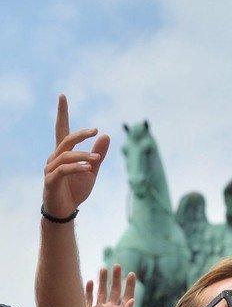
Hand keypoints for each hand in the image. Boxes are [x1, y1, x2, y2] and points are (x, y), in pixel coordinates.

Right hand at [43, 95, 109, 218]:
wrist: (66, 210)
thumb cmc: (76, 189)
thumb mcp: (92, 170)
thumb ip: (98, 154)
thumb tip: (106, 135)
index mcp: (63, 153)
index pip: (62, 129)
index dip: (62, 113)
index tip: (63, 96)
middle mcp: (54, 157)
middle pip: (65, 139)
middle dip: (80, 134)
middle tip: (95, 131)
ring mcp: (50, 169)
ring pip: (66, 155)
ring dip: (83, 156)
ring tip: (96, 160)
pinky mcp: (50, 181)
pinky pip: (62, 170)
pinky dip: (75, 168)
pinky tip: (87, 169)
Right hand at [86, 265, 135, 306]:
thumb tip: (132, 300)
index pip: (127, 296)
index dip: (129, 285)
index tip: (131, 273)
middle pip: (114, 290)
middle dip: (115, 278)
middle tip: (117, 265)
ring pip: (100, 291)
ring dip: (102, 280)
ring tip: (103, 268)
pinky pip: (86, 298)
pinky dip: (88, 290)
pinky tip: (89, 281)